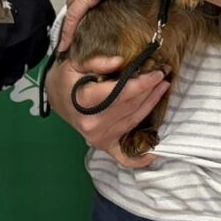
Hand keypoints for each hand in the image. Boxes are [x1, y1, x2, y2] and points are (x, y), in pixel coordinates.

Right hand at [45, 53, 167, 168]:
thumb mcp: (75, 63)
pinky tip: (154, 154)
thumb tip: (120, 61)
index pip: (122, 93)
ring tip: (163, 89)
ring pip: (133, 121)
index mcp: (86, 102)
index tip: (158, 73)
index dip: (143, 83)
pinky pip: (123, 157)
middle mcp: (94, 124)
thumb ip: (97, 62)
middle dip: (151, 90)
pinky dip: (139, 159)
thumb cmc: (66, 79)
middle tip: (165, 75)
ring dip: (151, 105)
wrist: (54, 98)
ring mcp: (99, 138)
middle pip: (131, 106)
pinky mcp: (103, 145)